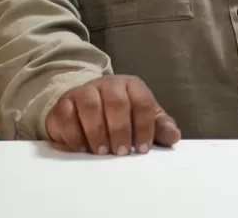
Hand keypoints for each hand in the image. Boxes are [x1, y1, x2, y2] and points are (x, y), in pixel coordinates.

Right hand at [45, 75, 180, 154]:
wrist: (84, 109)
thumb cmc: (121, 116)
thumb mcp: (143, 120)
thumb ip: (159, 128)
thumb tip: (174, 137)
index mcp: (132, 86)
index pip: (143, 102)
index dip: (145, 127)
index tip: (143, 148)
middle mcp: (108, 84)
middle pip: (117, 102)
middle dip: (120, 129)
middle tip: (121, 152)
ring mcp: (84, 91)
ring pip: (90, 105)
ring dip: (97, 131)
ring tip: (102, 152)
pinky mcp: (63, 103)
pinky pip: (66, 116)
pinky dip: (74, 134)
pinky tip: (82, 148)